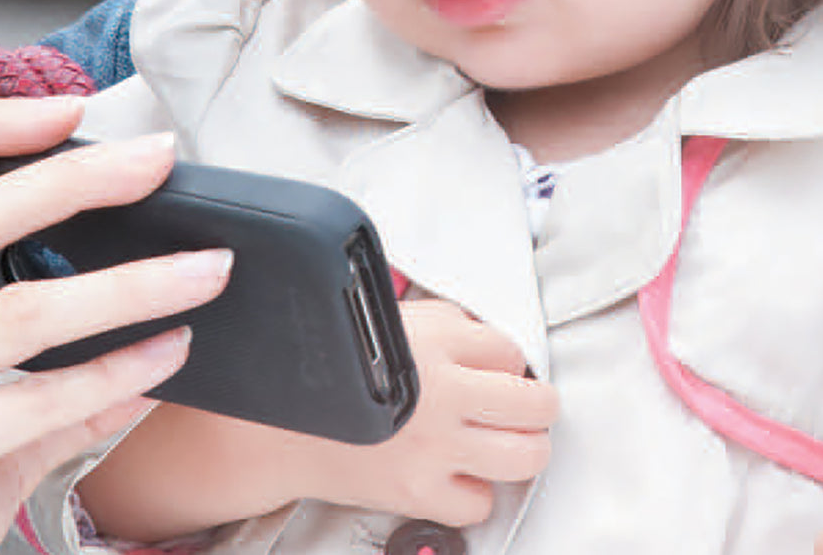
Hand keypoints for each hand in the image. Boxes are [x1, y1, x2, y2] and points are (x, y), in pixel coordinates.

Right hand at [0, 97, 232, 554]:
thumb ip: (43, 376)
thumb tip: (150, 336)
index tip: (72, 107)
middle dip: (76, 177)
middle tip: (159, 157)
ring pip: (22, 310)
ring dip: (133, 283)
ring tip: (207, 269)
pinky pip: (38, 401)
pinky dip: (118, 374)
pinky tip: (171, 353)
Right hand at [328, 298, 558, 526]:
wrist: (283, 424)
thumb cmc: (337, 368)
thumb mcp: (399, 320)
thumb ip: (452, 326)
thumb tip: (495, 346)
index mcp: (438, 343)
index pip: (513, 352)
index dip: (512, 362)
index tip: (501, 370)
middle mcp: (442, 394)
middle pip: (535, 404)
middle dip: (539, 406)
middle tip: (527, 407)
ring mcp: (433, 448)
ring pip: (524, 457)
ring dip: (525, 449)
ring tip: (510, 442)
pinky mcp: (417, 492)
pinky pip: (479, 504)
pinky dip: (475, 493)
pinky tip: (460, 473)